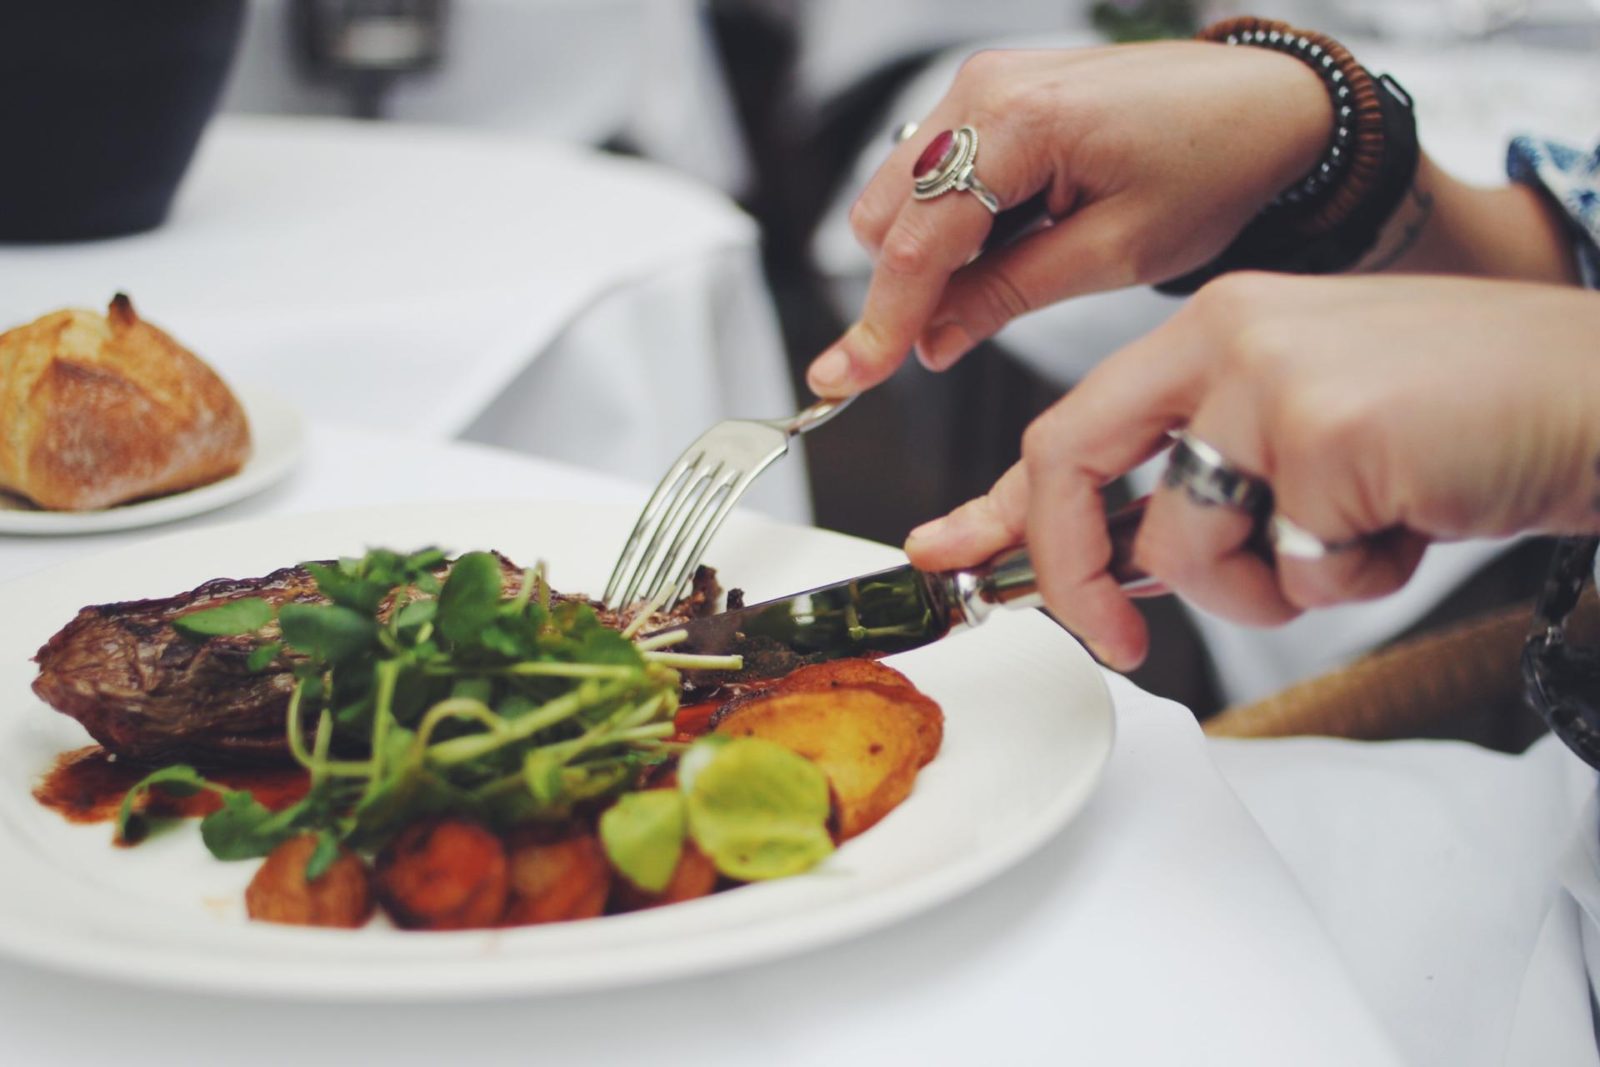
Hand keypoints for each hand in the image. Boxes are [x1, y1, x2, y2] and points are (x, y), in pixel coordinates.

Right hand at [806, 42, 1332, 396]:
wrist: (1267, 106)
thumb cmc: (1215, 164)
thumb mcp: (1114, 254)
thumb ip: (1007, 296)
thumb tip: (933, 341)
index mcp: (1021, 122)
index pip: (918, 245)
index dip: (880, 324)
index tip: (846, 378)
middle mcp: (984, 90)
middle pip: (883, 216)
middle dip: (902, 288)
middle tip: (948, 340)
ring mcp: (982, 85)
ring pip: (896, 196)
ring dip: (926, 255)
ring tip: (1011, 273)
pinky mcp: (990, 94)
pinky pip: (930, 172)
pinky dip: (950, 223)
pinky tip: (1010, 239)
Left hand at [902, 273, 1599, 669]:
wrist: (1593, 397)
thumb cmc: (1458, 418)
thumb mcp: (1304, 432)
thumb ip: (1207, 479)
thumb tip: (1116, 565)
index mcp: (1213, 331)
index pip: (1067, 423)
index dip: (996, 501)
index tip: (946, 551)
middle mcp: (1227, 338)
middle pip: (1071, 466)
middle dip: (1073, 577)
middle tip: (1115, 640)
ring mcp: (1273, 381)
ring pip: (1187, 547)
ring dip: (1267, 585)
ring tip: (1357, 534)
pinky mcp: (1328, 436)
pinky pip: (1290, 571)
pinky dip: (1347, 580)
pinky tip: (1405, 522)